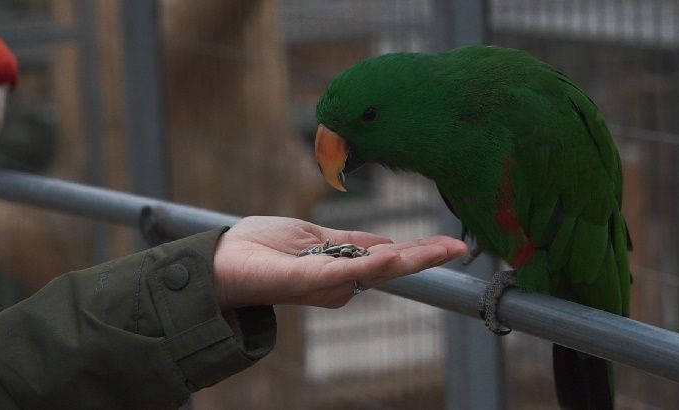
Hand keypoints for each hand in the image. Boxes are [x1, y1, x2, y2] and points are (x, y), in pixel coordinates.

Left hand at [213, 216, 466, 310]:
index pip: (387, 259)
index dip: (420, 252)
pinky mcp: (305, 281)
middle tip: (460, 246)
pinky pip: (344, 273)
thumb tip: (387, 243)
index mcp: (339, 268)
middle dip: (426, 257)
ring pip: (375, 270)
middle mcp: (337, 282)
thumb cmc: (260, 246)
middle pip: (390, 268)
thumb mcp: (312, 236)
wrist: (218, 260)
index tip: (453, 245)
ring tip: (442, 247)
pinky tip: (395, 256)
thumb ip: (350, 242)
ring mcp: (323, 283)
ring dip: (408, 257)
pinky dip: (372, 265)